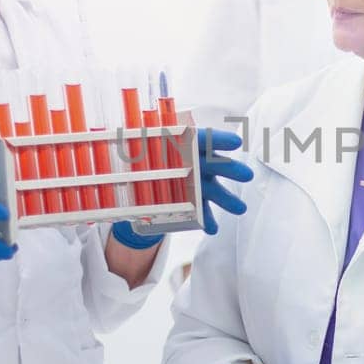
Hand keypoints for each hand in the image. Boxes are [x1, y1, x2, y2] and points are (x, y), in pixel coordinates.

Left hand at [112, 128, 254, 248]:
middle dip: (230, 170)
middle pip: (214, 164)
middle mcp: (195, 161)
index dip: (219, 139)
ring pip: (213, 189)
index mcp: (184, 143)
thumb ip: (132, 141)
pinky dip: (206, 220)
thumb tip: (117, 134)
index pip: (203, 137)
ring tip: (239, 209)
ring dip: (226, 199)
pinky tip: (211, 229)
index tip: (236, 142)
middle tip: (246, 176)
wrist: (142, 178)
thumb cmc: (141, 154)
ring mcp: (197, 182)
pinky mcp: (194, 200)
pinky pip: (202, 211)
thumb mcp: (134, 146)